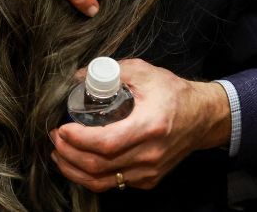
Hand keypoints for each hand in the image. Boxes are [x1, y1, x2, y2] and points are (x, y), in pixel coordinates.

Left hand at [48, 59, 230, 190]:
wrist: (202, 117)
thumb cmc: (173, 92)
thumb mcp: (144, 72)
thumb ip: (111, 72)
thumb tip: (78, 77)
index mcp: (151, 125)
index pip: (107, 143)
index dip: (78, 140)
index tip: (61, 128)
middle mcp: (150, 154)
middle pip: (99, 166)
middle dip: (68, 154)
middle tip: (54, 138)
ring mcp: (150, 171)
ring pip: (103, 181)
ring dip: (74, 170)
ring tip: (59, 154)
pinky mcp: (149, 180)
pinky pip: (113, 184)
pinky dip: (91, 176)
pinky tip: (79, 163)